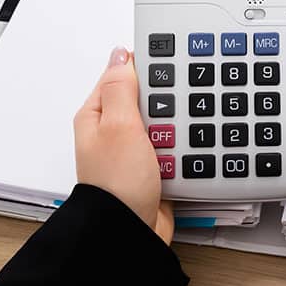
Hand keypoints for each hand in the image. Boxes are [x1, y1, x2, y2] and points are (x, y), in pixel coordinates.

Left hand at [74, 46, 173, 242]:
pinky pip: (178, 149)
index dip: (148, 67)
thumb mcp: (118, 124)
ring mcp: (136, 151)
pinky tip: (188, 156)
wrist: (130, 232)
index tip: (171, 66)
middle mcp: (115, 131)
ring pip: (168, 123)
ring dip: (179, 130)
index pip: (124, 74)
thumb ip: (121, 86)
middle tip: (173, 113)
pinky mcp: (155, 169)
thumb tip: (121, 54)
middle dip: (168, 103)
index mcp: (98, 114)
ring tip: (178, 141)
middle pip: (150, 98)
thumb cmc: (117, 183)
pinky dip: (185, 152)